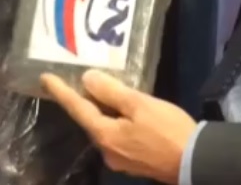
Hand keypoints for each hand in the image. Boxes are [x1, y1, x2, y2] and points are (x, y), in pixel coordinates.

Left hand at [41, 70, 196, 183]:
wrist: (195, 161)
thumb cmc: (167, 130)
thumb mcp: (140, 104)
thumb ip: (112, 92)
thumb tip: (87, 81)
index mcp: (105, 135)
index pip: (77, 109)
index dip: (61, 92)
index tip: (45, 78)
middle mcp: (106, 150)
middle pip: (90, 120)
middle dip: (84, 101)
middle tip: (78, 80)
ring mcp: (120, 160)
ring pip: (105, 129)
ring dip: (102, 111)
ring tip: (104, 92)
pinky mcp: (134, 162)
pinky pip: (117, 136)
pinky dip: (115, 121)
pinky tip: (124, 112)